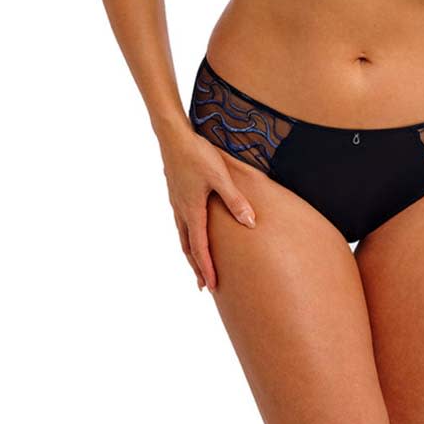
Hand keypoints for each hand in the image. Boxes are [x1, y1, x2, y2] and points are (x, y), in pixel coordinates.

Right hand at [160, 129, 256, 291]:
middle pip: (188, 248)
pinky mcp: (176, 194)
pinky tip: (192, 234)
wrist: (173, 137)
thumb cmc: (198, 155)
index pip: (200, 248)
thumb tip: (250, 223)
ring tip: (197, 266)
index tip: (213, 286)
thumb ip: (235, 201)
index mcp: (193, 211)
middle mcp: (182, 211)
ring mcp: (176, 203)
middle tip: (204, 286)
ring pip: (183, 236)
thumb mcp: (221, 177)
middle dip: (197, 267)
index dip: (207, 268)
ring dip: (191, 254)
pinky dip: (187, 238)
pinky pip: (181, 224)